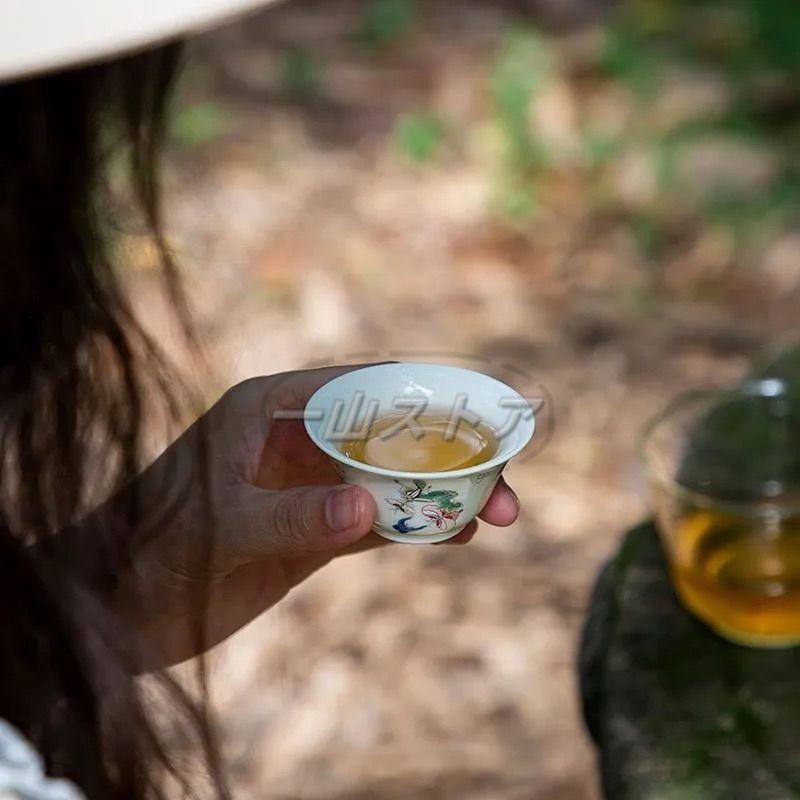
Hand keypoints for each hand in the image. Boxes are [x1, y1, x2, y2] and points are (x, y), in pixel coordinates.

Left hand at [113, 366, 519, 667]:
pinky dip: (417, 527)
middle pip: (389, 435)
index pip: (363, 387)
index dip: (426, 396)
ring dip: (443, 494)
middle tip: (503, 482)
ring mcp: (308, 487)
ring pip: (391, 479)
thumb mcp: (219, 528)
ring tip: (499, 513)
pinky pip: (377, 521)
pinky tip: (456, 535)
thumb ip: (292, 517)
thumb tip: (371, 507)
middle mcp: (296, 439)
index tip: (483, 412)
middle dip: (449, 455)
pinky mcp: (312, 531)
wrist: (117, 609)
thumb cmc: (150, 551)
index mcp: (271, 408)